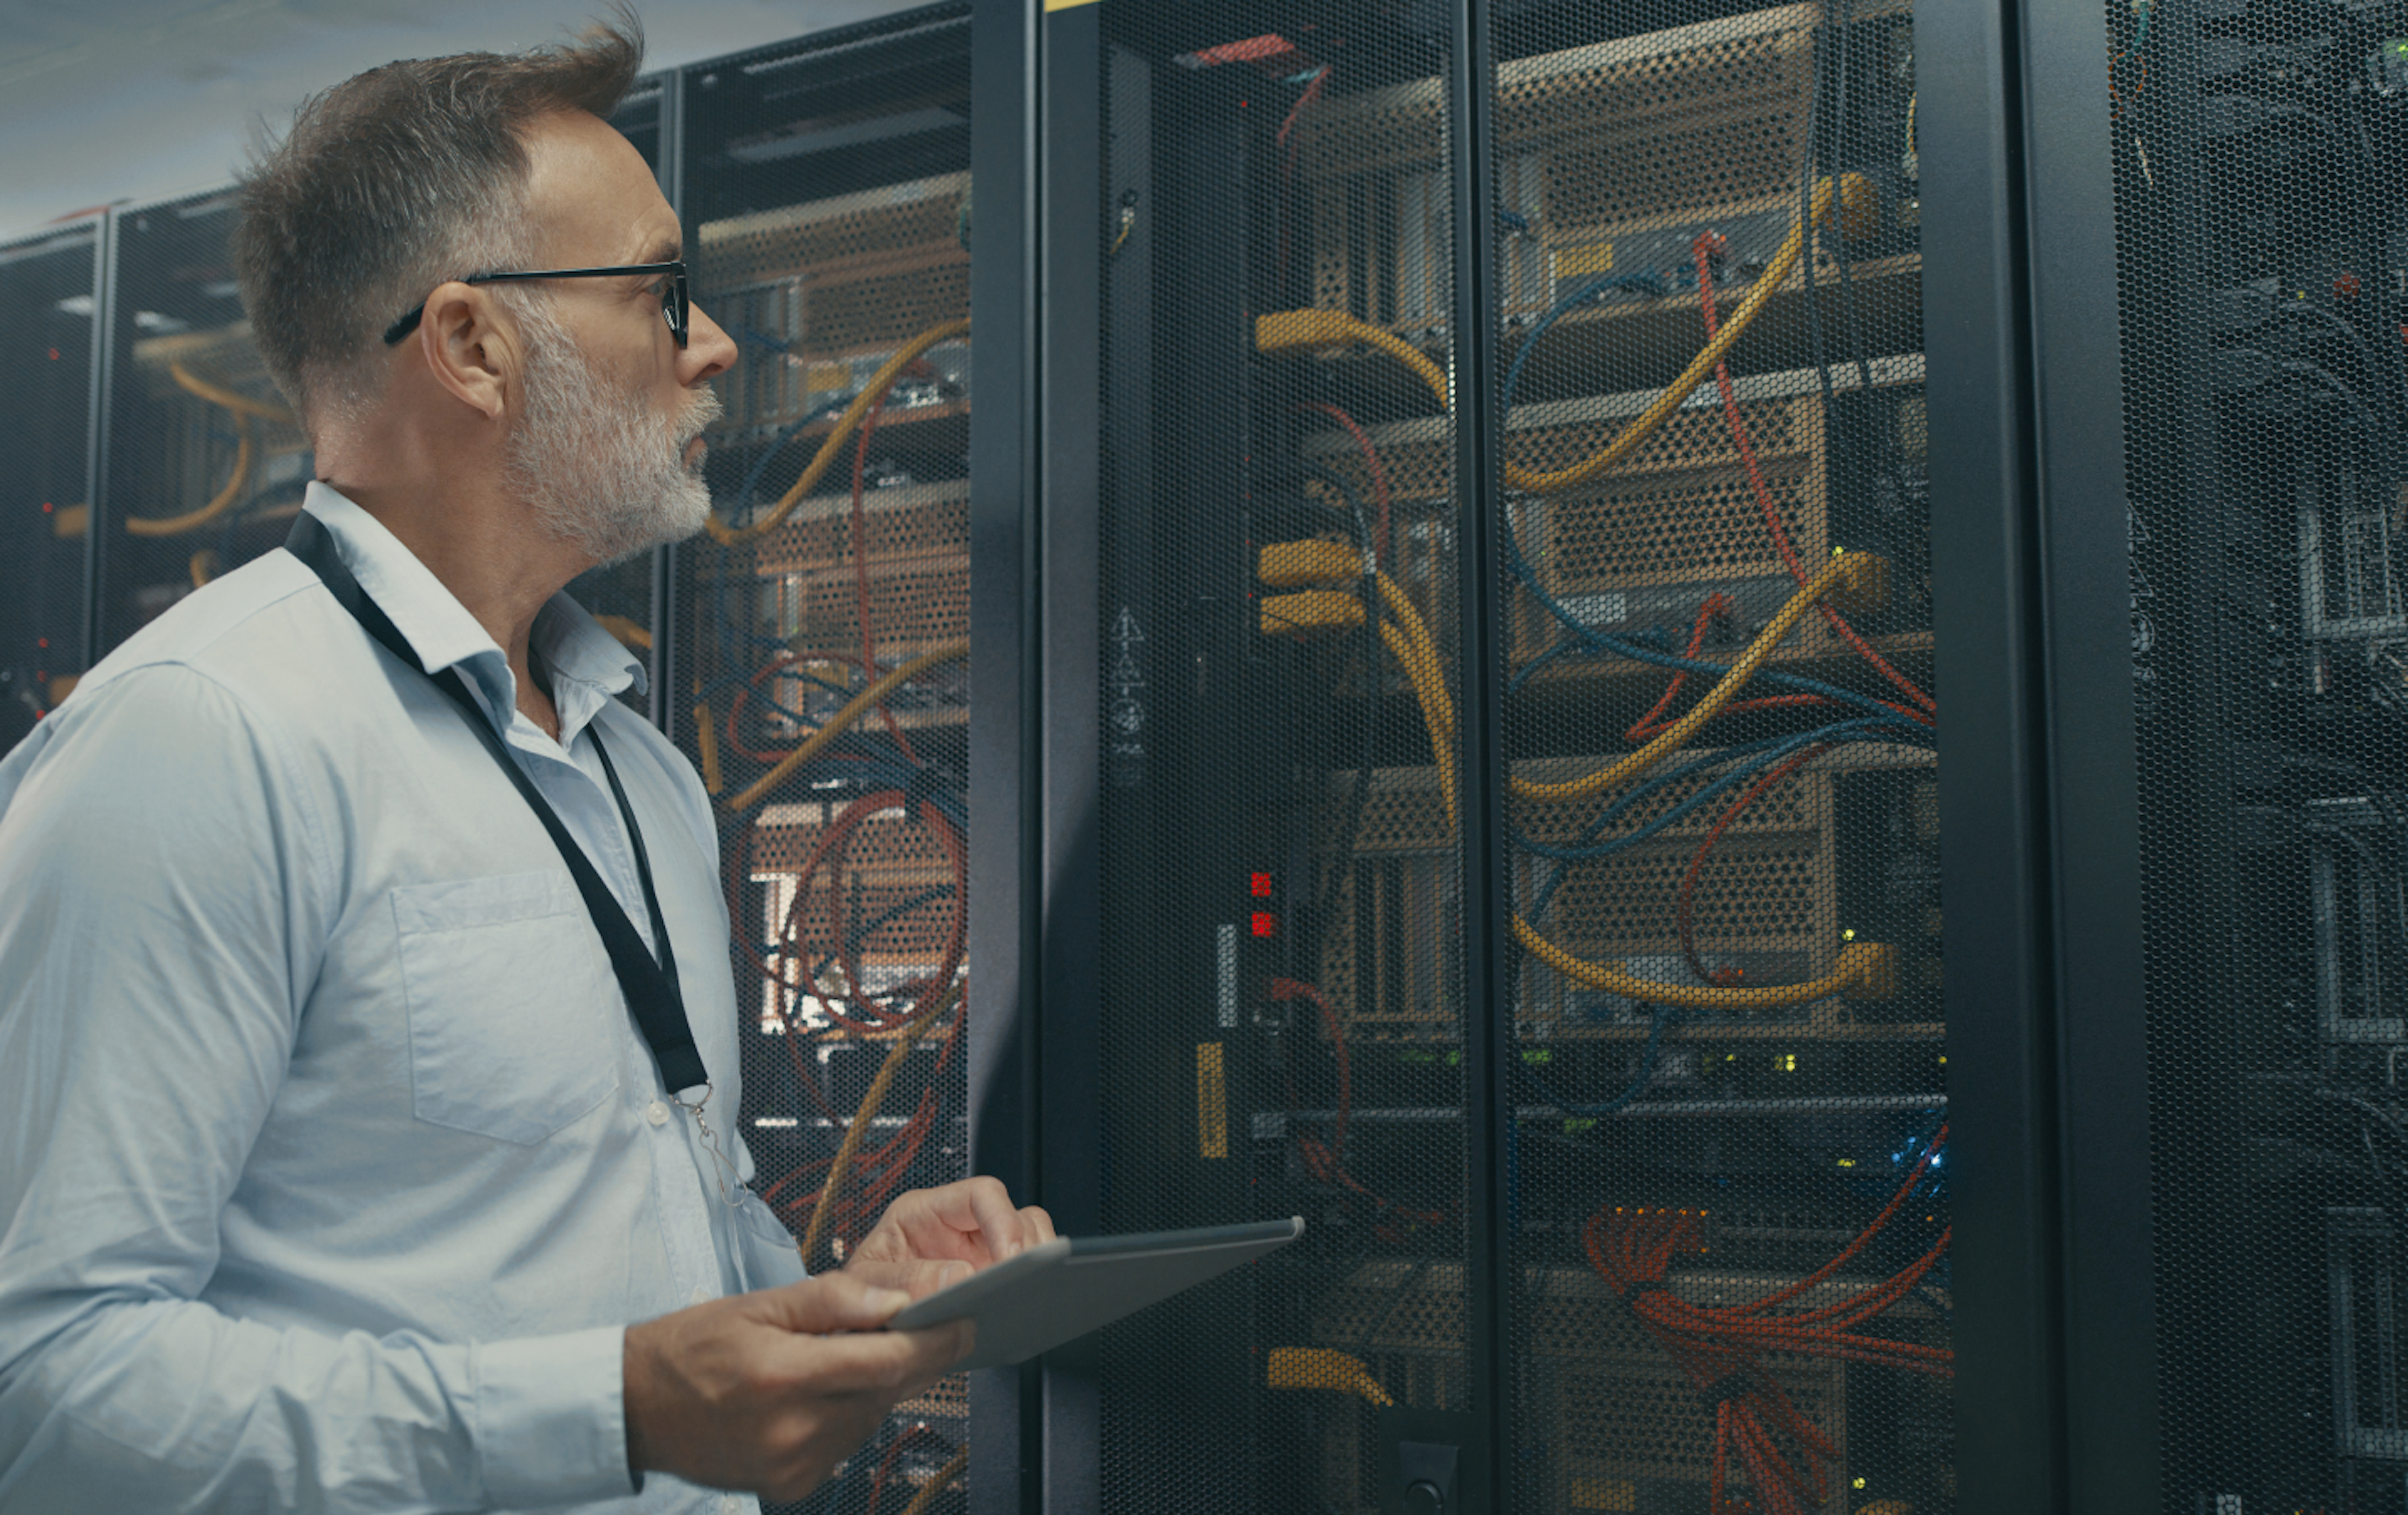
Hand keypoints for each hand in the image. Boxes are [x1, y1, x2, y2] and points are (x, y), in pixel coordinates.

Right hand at [623, 1271, 972, 1499]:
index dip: (934, 1341)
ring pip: (869, 1418)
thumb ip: (834, 1300)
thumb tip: (897, 1300)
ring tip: (843, 1358)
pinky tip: (819, 1394)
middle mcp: (791, 1429)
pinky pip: (845, 1445)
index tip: (964, 1322)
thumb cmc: (693, 1346)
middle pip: (884, 1392)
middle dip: (909, 1358)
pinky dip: (847, 1416)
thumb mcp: (760, 1304)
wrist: (637, 1407)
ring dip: (874, 1387)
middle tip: (920, 1328)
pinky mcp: (791, 1485)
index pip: (886, 1361)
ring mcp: (792, 1465)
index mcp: (783, 1375)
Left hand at [844, 1177, 1055, 1297]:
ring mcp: (975, 1256)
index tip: (1010, 1261)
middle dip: (1026, 1249)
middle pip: (1015, 1216)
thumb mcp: (865, 1287)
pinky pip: (1021, 1279)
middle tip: (1022, 1286)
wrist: (850, 1331)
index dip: (1004, 1222)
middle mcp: (956, 1228)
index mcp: (923, 1214)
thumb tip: (958, 1277)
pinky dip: (1028, 1293)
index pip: (981, 1194)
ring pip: (1027, 1243)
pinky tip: (1021, 1315)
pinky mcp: (986, 1284)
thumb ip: (904, 1281)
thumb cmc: (851, 1299)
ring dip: (1032, 1270)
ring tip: (1023, 1301)